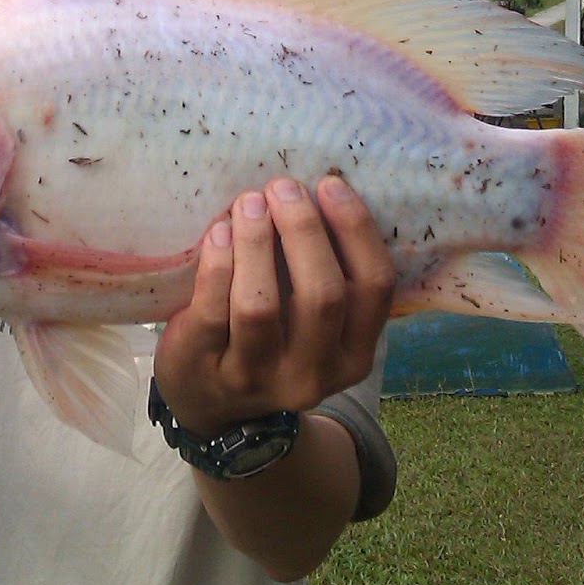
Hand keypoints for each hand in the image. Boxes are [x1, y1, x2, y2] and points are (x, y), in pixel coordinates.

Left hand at [154, 174, 393, 438]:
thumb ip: (324, 271)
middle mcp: (315, 372)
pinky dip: (218, 264)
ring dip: (257, 243)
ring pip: (262, 305)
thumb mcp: (313, 323)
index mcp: (354, 353)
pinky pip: (213, 311)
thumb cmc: (270, 337)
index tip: (330, 183)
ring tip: (249, 202)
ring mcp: (259, 376)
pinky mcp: (208, 368)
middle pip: (323, 295)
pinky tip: (217, 232)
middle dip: (304, 230)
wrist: (209, 401)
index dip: (356, 229)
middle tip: (283, 187)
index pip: (375, 287)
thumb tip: (313, 189)